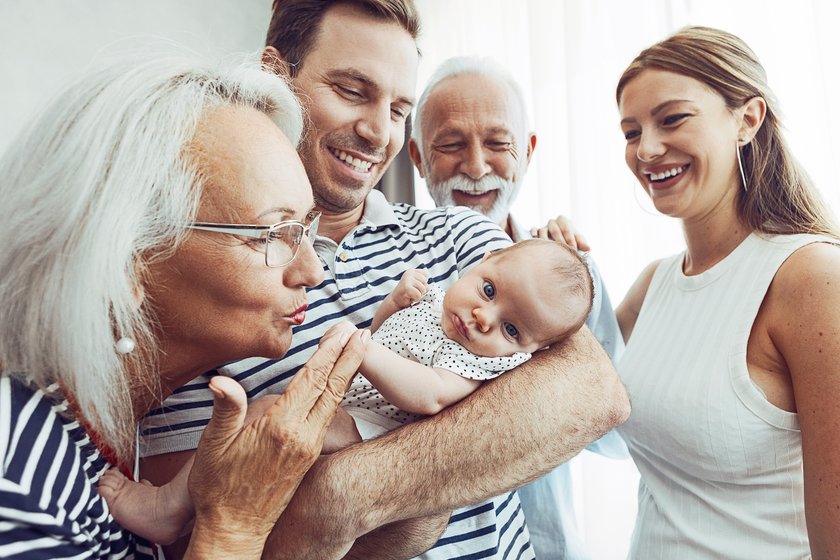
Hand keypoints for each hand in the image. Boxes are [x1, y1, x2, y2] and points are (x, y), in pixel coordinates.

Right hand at [185, 327, 368, 556]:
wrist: (235, 529)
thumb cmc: (218, 488)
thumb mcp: (213, 445)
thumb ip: (225, 409)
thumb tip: (220, 380)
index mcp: (281, 428)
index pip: (311, 380)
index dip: (328, 353)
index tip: (342, 331)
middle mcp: (302, 436)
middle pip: (332, 387)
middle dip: (348, 356)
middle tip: (361, 331)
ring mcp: (310, 447)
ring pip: (334, 401)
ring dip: (348, 372)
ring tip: (358, 349)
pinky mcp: (310, 456)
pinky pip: (329, 416)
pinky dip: (337, 393)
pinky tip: (340, 383)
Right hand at [389, 268, 428, 308]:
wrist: (395, 301)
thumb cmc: (408, 294)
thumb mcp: (417, 284)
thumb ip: (424, 282)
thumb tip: (427, 287)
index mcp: (412, 271)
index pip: (426, 274)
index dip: (423, 283)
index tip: (415, 286)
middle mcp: (409, 273)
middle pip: (425, 281)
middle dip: (422, 289)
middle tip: (413, 291)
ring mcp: (407, 279)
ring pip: (423, 288)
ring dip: (419, 294)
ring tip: (411, 294)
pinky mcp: (406, 287)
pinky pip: (419, 294)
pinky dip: (416, 298)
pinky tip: (410, 298)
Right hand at [530, 215, 590, 250]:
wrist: (561, 240)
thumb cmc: (571, 240)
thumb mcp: (578, 240)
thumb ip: (583, 243)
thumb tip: (589, 249)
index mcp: (563, 220)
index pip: (567, 229)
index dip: (571, 240)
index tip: (574, 250)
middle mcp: (552, 222)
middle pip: (555, 229)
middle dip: (560, 241)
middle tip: (564, 252)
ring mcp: (543, 226)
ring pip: (542, 231)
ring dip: (546, 240)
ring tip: (549, 250)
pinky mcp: (535, 231)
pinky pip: (533, 231)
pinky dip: (533, 234)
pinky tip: (536, 242)